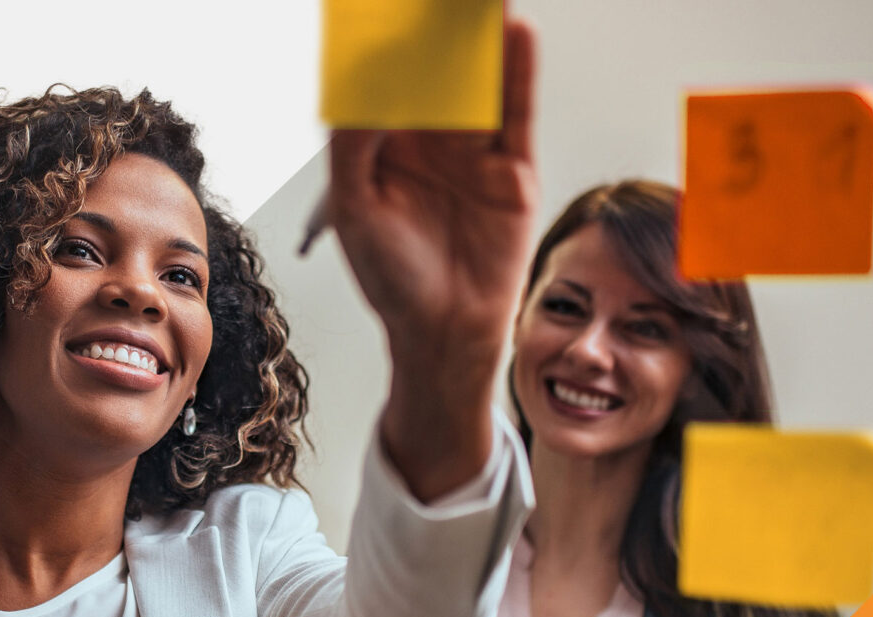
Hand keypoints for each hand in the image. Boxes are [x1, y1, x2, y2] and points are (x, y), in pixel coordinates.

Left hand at [311, 17, 540, 364]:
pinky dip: (519, 73)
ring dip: (481, 38)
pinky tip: (517, 34)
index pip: (388, 82)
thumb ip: (354, 148)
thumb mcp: (355, 208)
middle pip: (437, 71)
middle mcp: (432, 142)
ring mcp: (474, 152)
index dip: (386, 43)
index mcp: (385, 146)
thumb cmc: (391, 276)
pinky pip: (515, 113)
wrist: (442, 329)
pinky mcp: (512, 169)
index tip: (382, 7)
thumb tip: (362, 94)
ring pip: (479, 83)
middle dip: (437, 28)